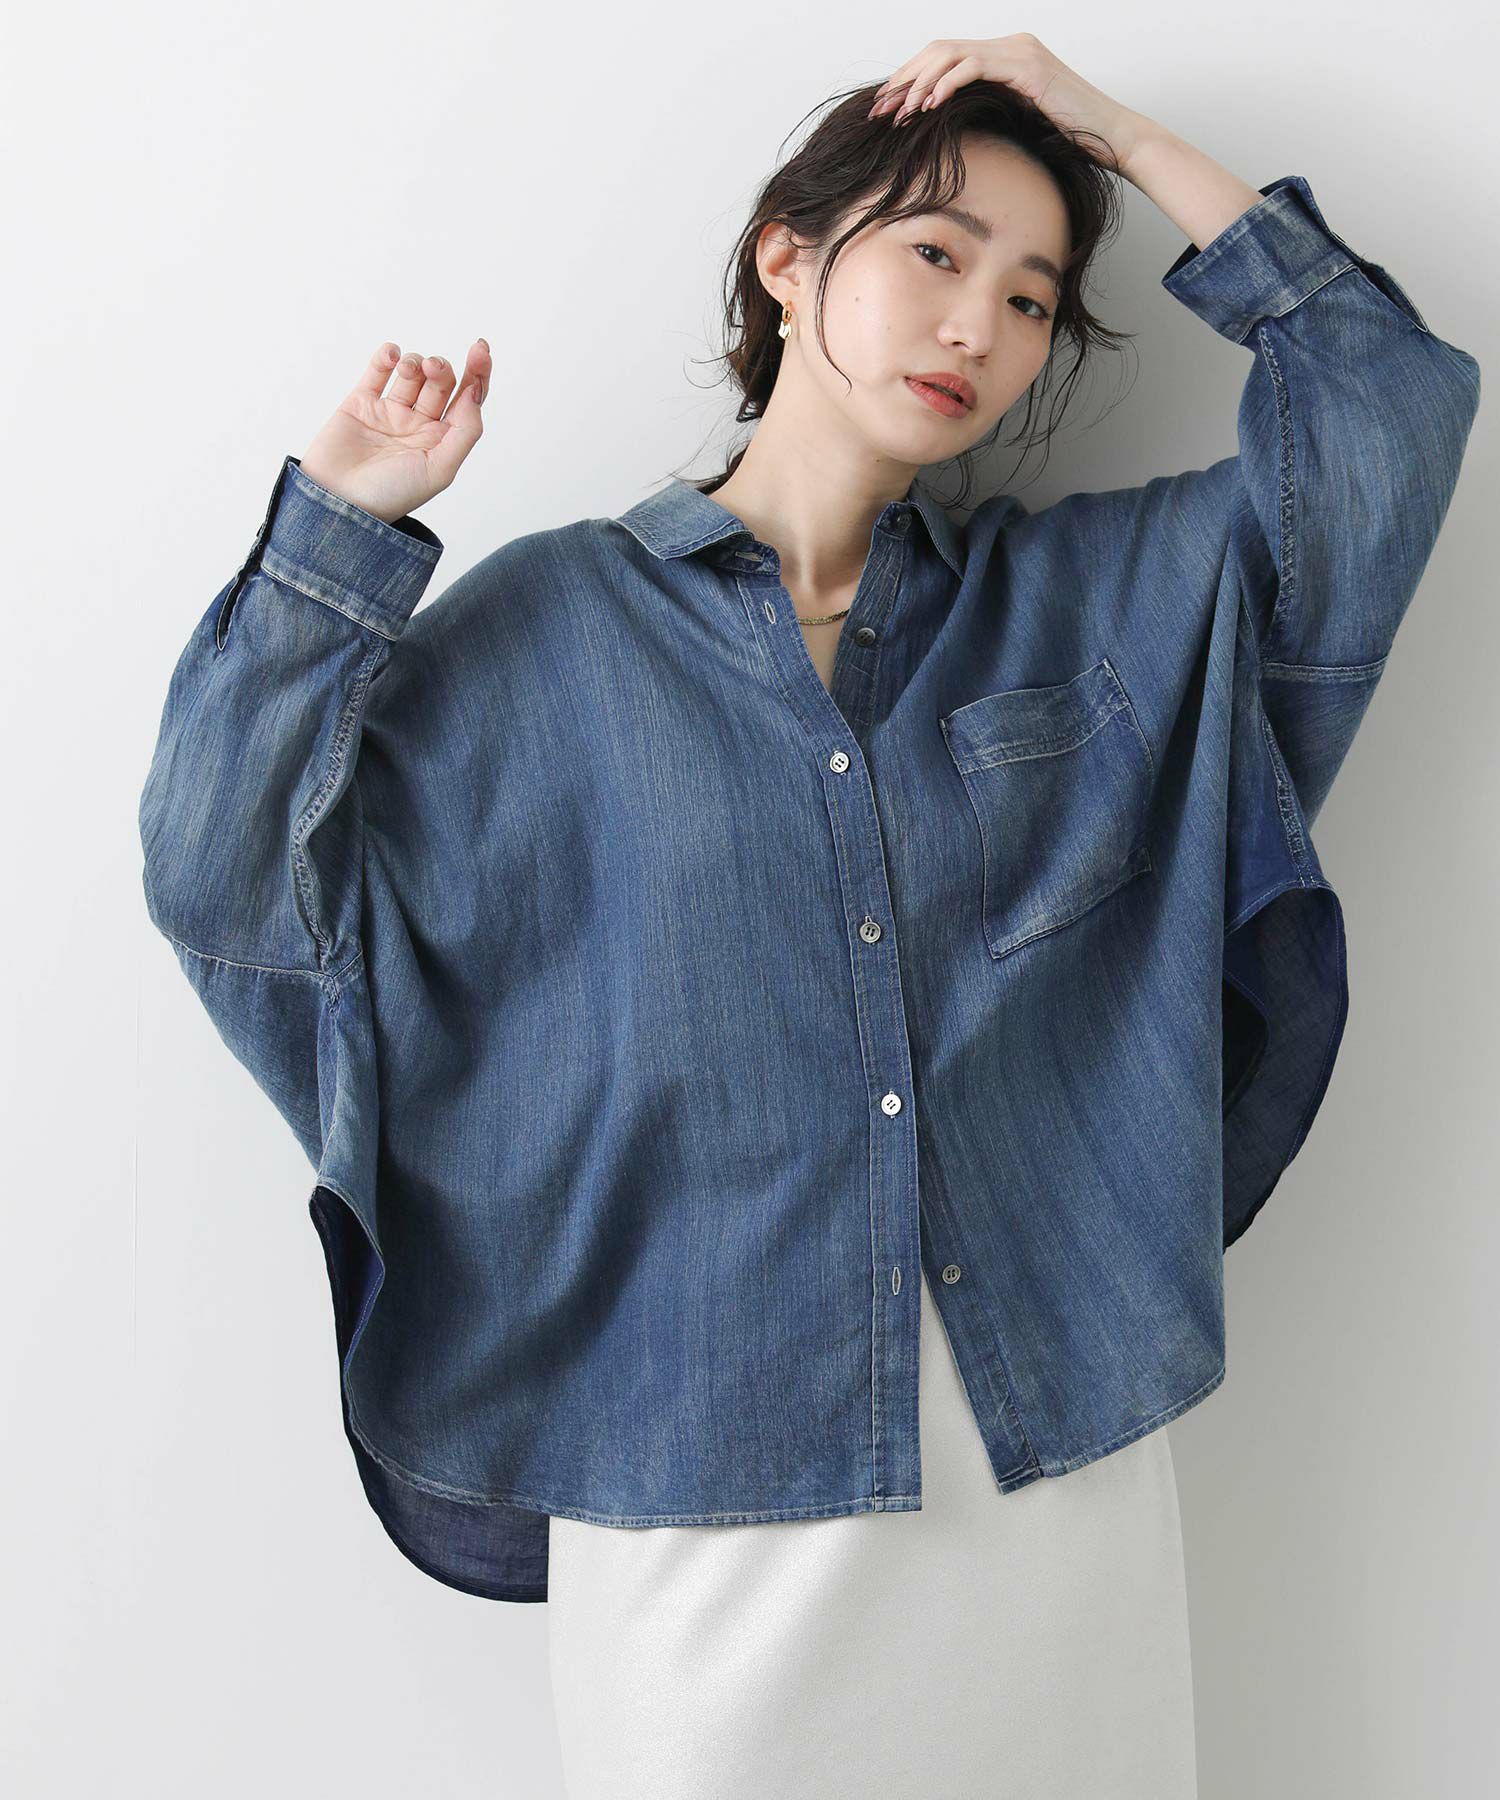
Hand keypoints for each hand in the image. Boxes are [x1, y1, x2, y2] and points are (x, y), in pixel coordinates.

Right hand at [299, 339, 491, 524]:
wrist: (338, 503)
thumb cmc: (390, 495)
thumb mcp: (440, 470)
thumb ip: (464, 432)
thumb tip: (475, 392)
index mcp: (442, 441)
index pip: (468, 400)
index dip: (478, 373)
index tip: (479, 348)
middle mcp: (419, 425)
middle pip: (441, 382)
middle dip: (441, 369)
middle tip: (433, 368)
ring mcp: (390, 412)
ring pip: (412, 373)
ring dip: (415, 362)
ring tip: (408, 370)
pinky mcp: (361, 403)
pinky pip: (378, 370)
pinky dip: (387, 356)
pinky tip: (392, 354)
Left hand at [867, 33, 1151, 175]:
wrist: (1109, 138)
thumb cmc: (1069, 140)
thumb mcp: (1018, 126)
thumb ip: (988, 117)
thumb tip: (950, 137)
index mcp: (1005, 57)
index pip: (946, 58)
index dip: (912, 79)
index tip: (887, 107)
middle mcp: (1010, 46)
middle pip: (940, 51)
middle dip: (905, 79)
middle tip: (880, 109)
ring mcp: (1019, 52)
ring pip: (952, 55)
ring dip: (919, 83)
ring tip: (898, 111)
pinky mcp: (1026, 66)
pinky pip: (974, 67)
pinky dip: (947, 84)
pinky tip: (928, 106)